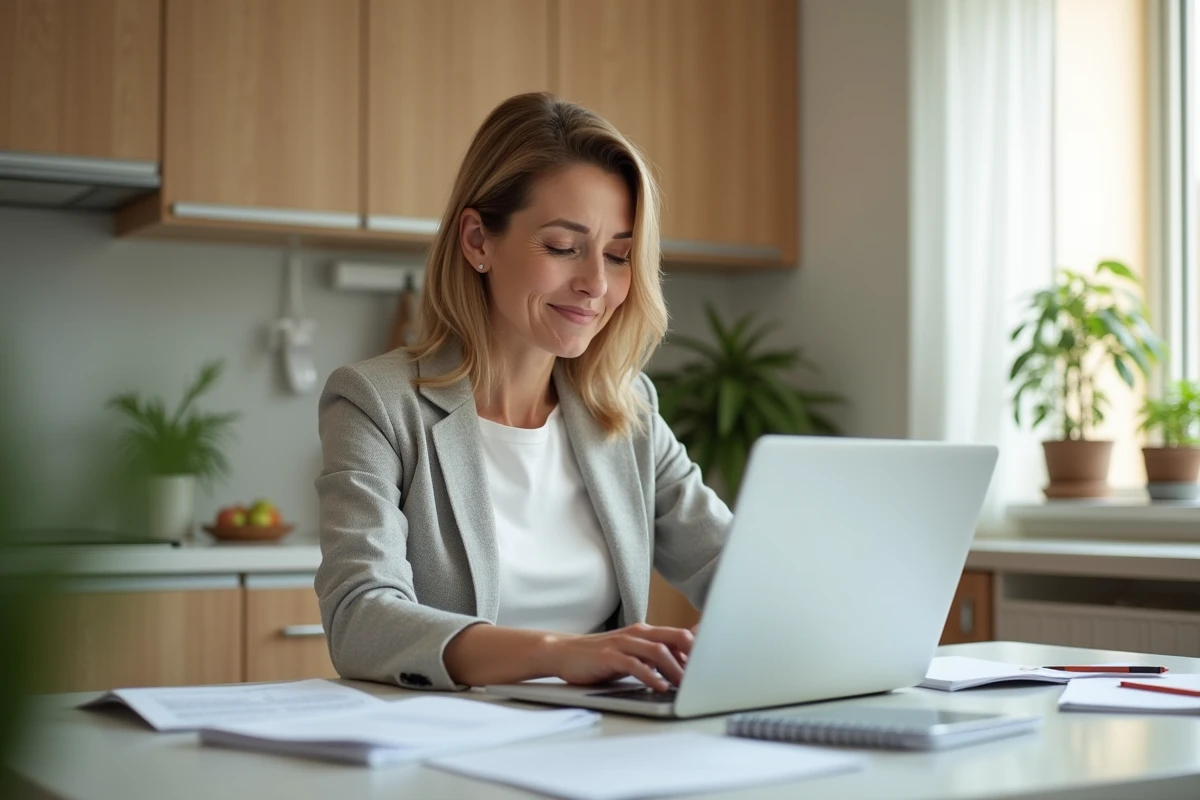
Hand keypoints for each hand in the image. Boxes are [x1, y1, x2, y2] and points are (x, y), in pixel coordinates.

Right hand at [541, 622, 693, 691]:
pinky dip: (650, 676)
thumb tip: (685, 662)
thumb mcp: (633, 653)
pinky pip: (635, 664)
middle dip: (694, 658)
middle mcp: (638, 633)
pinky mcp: (609, 656)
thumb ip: (656, 654)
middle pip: (676, 638)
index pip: (682, 636)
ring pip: (658, 651)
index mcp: (646, 632)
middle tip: (704, 678)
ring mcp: (623, 643)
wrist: (564, 653)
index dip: (699, 652)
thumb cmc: (601, 657)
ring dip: (675, 669)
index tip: (712, 669)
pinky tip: (659, 687)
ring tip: (684, 686)